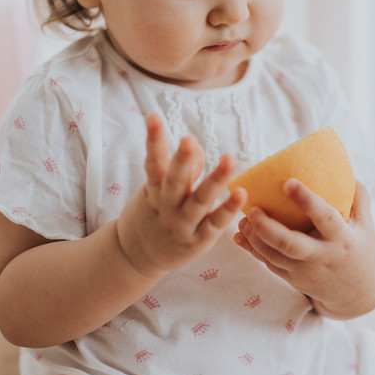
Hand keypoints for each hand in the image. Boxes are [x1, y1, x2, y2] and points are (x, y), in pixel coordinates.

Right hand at [117, 114, 245, 278]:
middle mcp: (167, 205)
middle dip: (182, 160)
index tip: (153, 117)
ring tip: (230, 159)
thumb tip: (196, 147)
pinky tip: (240, 193)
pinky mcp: (197, 241)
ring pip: (200, 200)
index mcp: (154, 190)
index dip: (153, 139)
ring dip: (215, 180)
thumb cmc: (151, 215)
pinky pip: (215, 223)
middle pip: (175, 180)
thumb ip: (177, 171)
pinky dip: (227, 210)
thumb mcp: (156, 191)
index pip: (153, 161)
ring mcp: (182, 224)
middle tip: (188, 140)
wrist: (134, 257)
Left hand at [233, 179, 374, 318]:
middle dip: (268, 227)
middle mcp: (323, 257)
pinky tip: (242, 234)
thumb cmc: (362, 249)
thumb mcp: (367, 225)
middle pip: (290, 244)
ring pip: (274, 256)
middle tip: (252, 209)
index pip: (325, 218)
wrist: (359, 293)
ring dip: (255, 238)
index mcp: (343, 239)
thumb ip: (358, 197)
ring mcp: (305, 271)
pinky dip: (253, 249)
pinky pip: (269, 264)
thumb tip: (344, 168)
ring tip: (243, 218)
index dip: (307, 200)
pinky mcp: (293, 279)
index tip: (289, 182)